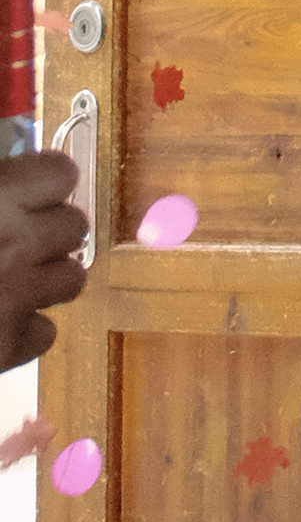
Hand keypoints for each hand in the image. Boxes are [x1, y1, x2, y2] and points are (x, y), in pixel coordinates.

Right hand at [0, 152, 87, 367]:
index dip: (47, 184)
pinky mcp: (8, 348)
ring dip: (45, 280)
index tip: (34, 191)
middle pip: (74, 226)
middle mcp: (15, 243)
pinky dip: (24, 328)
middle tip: (15, 240)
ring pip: (71, 280)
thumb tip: (17, 178)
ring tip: (6, 279)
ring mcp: (14, 298)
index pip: (61, 174)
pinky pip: (45, 332)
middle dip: (49, 232)